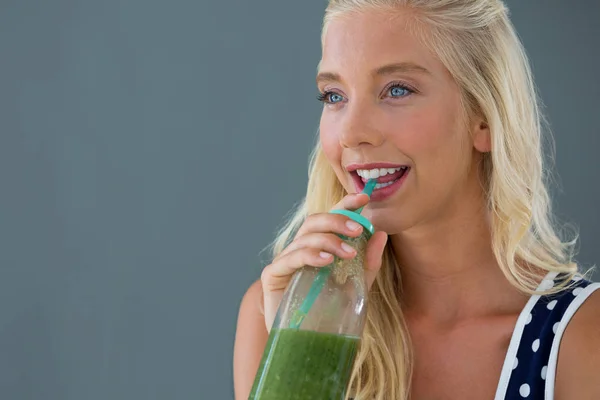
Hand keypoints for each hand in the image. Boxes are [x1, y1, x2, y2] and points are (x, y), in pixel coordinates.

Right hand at [260, 193, 387, 330]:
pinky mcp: (273, 276)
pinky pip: (290, 258)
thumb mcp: (357, 287)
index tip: (364, 198)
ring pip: (304, 238)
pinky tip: (326, 261)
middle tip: (358, 229)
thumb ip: (368, 263)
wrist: (309, 346)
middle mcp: (300, 250)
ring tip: (348, 253)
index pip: (330, 219)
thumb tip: (381, 234)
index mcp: (318, 248)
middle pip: (314, 222)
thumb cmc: (331, 315)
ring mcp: (285, 262)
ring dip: (329, 240)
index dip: (344, 205)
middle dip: (337, 220)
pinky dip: (309, 255)